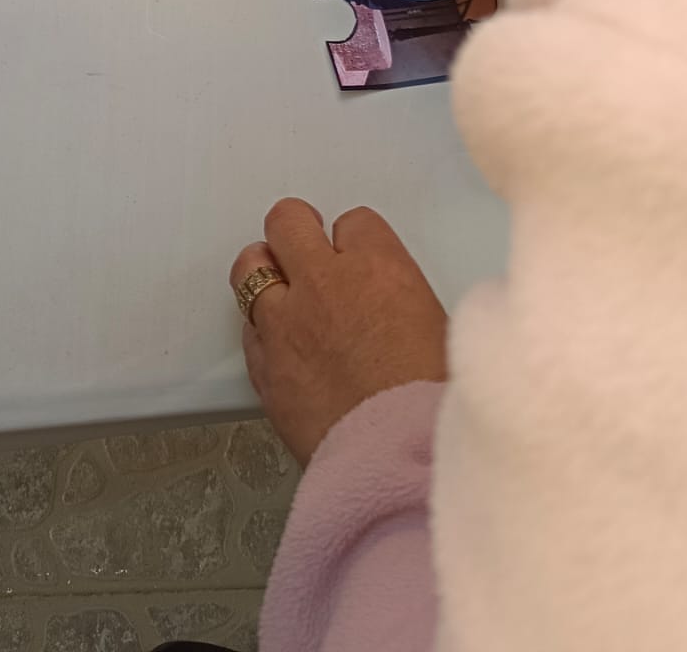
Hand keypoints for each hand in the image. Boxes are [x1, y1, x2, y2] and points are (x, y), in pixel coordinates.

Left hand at [231, 200, 445, 464]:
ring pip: (250, 267)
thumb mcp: (438, 328)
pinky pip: (248, 330)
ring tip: (284, 293)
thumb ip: (399, 297)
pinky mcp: (263, 368)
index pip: (354, 221)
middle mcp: (322, 284)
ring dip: (266, 274)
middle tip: (309, 255)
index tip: (361, 259)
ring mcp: (285, 324)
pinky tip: (283, 346)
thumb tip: (387, 301)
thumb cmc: (433, 403)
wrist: (400, 465)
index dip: (357, 242)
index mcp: (376, 267)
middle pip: (287, 221)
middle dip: (298, 234)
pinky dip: (262, 331)